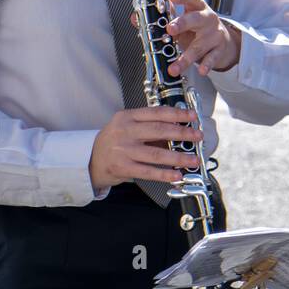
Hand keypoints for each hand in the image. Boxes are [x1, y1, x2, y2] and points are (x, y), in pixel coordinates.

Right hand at [89, 106, 203, 192]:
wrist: (90, 159)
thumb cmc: (114, 141)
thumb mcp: (127, 126)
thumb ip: (148, 127)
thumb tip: (178, 129)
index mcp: (127, 116)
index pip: (156, 113)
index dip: (176, 114)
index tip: (192, 116)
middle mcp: (125, 131)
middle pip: (159, 131)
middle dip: (182, 133)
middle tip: (198, 136)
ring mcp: (123, 150)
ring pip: (156, 154)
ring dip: (178, 157)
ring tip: (193, 160)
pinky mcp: (123, 168)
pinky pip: (148, 172)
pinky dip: (164, 174)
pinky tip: (177, 175)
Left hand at [162, 0, 241, 76]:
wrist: (220, 38)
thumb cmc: (196, 26)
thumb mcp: (183, 18)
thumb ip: (164, 17)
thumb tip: (138, 18)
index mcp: (197, 6)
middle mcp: (207, 18)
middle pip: (196, 19)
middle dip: (182, 23)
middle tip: (170, 29)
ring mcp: (214, 34)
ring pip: (200, 45)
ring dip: (186, 57)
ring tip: (174, 68)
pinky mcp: (219, 49)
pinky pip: (212, 58)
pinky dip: (206, 65)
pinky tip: (201, 71)